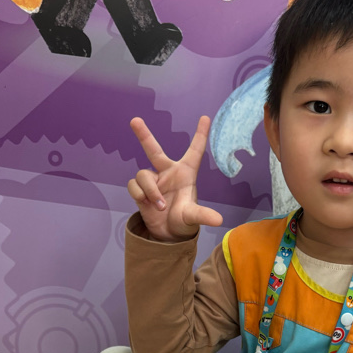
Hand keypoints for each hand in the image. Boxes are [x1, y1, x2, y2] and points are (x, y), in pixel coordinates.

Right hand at [127, 116, 222, 241]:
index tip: (206, 117)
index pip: (194, 151)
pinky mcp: (140, 189)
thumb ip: (203, 215)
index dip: (200, 134)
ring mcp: (153, 180)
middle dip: (144, 135)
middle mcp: (168, 172)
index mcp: (186, 174)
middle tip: (135, 120)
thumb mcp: (193, 218)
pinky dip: (140, 195)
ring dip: (151, 191)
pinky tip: (147, 204)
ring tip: (159, 205)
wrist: (168, 234)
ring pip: (143, 174)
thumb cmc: (184, 221)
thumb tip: (219, 220)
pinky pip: (134, 185)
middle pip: (154, 150)